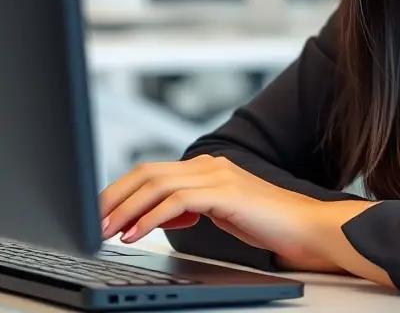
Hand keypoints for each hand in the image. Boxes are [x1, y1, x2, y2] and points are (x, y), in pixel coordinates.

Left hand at [99, 155, 378, 275]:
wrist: (306, 228)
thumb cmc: (268, 224)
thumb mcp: (222, 213)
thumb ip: (193, 206)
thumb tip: (159, 213)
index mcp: (209, 167)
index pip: (153, 171)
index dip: (122, 190)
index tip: (100, 212)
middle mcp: (211, 165)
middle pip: (148, 172)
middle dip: (114, 196)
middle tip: (92, 220)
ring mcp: (218, 176)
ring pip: (157, 183)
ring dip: (125, 208)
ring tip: (106, 230)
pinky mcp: (225, 192)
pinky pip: (176, 200)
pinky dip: (149, 217)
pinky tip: (135, 234)